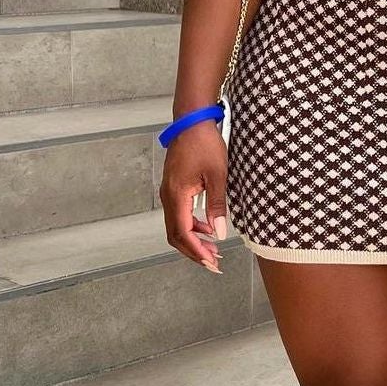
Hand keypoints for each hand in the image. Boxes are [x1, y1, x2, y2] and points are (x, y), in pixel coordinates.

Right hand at [159, 122, 229, 273]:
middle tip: (213, 263)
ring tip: (213, 250)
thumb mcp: (217, 175)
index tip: (210, 262)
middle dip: (194, 251)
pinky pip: (179, 215)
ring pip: (176, 226)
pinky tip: (207, 228)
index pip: (182, 232)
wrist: (192, 122)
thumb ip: (216, 205)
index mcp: (177, 195)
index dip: (196, 251)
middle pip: (175, 235)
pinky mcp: (174, 188)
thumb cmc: (204, 144)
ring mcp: (169, 193)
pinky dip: (192, 227)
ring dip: (193, 240)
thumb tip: (218, 233)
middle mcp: (168, 197)